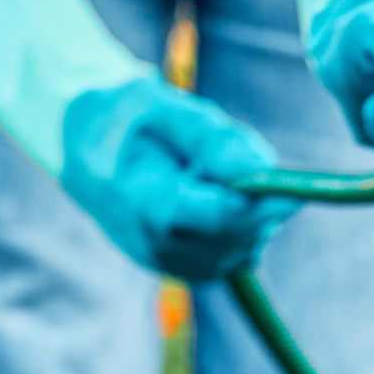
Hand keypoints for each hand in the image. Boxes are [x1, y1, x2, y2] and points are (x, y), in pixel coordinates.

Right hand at [59, 78, 300, 279]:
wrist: (89, 151)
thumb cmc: (126, 119)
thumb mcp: (160, 105)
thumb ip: (211, 136)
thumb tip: (261, 167)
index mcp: (143, 202)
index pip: (219, 216)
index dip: (259, 201)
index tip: (285, 180)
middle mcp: (156, 245)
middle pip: (237, 236)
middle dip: (258, 203)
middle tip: (247, 164)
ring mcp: (172, 264)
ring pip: (244, 247)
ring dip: (251, 213)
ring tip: (216, 177)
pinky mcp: (187, 269)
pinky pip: (238, 254)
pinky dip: (243, 226)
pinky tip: (219, 199)